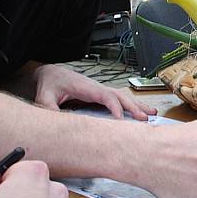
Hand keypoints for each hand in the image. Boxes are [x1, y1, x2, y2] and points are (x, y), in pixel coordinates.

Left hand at [34, 64, 155, 119]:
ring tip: (152, 114)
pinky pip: (118, 100)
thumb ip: (48, 109)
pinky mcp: (100, 95)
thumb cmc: (49, 83)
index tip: (122, 119)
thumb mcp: (44, 96)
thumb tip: (55, 124)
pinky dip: (131, 106)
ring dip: (137, 105)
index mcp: (86, 87)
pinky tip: (141, 112)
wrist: (50, 73)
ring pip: (122, 97)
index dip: (115, 107)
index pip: (105, 96)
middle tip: (145, 119)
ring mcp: (100, 90)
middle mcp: (96, 88)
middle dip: (133, 107)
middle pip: (119, 96)